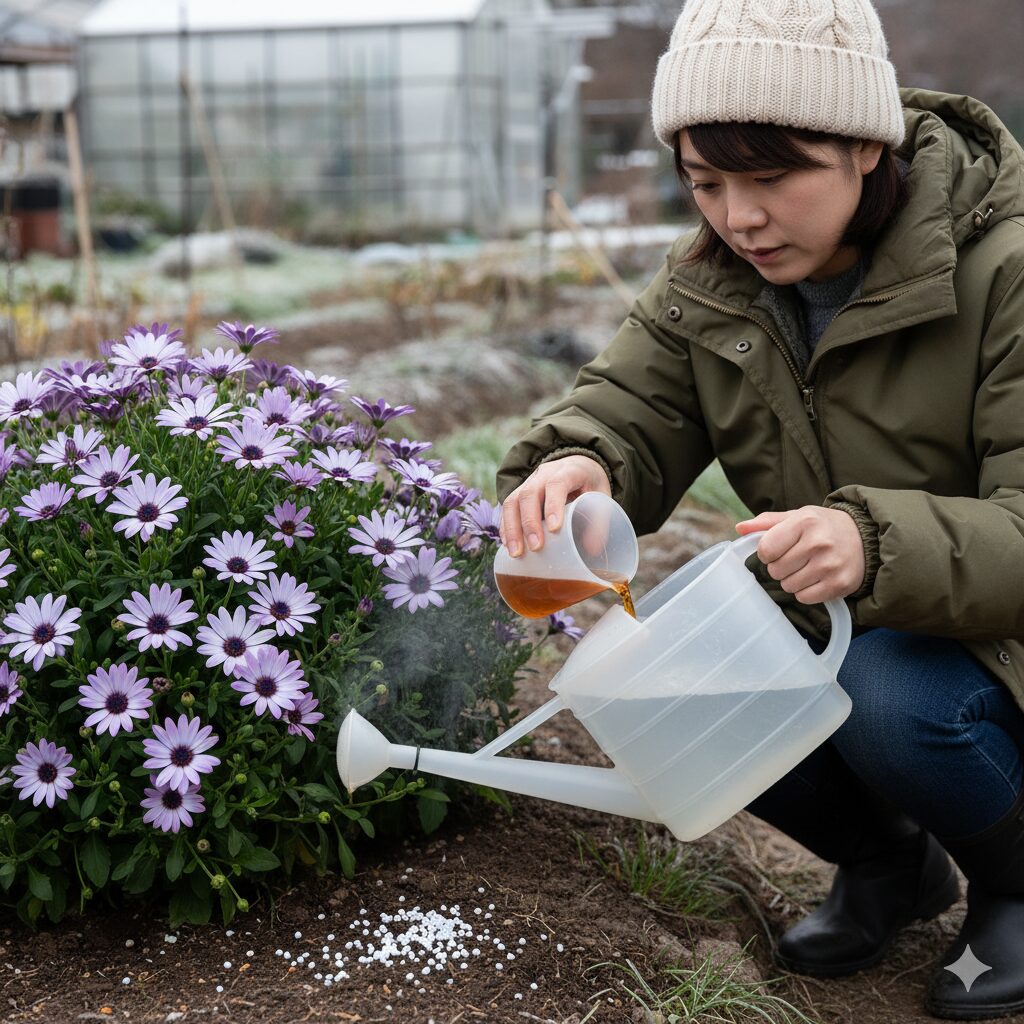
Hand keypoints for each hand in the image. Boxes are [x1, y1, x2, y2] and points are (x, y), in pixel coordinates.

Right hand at [499, 455, 611, 556]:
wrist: (578, 465)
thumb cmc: (590, 484)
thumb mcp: (602, 497)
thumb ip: (599, 521)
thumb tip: (592, 549)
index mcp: (569, 470)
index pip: (557, 483)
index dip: (553, 505)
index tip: (555, 528)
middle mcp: (545, 473)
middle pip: (529, 493)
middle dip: (529, 522)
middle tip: (535, 547)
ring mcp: (529, 482)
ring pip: (513, 500)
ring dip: (512, 528)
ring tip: (516, 552)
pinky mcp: (520, 492)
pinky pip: (507, 508)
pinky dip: (506, 527)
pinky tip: (508, 545)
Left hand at [735, 506, 864, 603]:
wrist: (865, 538)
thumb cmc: (823, 526)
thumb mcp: (797, 516)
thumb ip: (767, 522)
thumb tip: (739, 528)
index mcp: (804, 521)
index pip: (766, 549)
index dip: (767, 553)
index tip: (777, 550)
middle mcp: (818, 543)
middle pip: (775, 570)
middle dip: (779, 567)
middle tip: (795, 559)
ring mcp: (830, 565)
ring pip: (789, 586)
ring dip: (792, 580)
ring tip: (806, 568)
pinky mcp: (840, 584)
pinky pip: (805, 598)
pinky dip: (806, 592)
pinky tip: (816, 578)